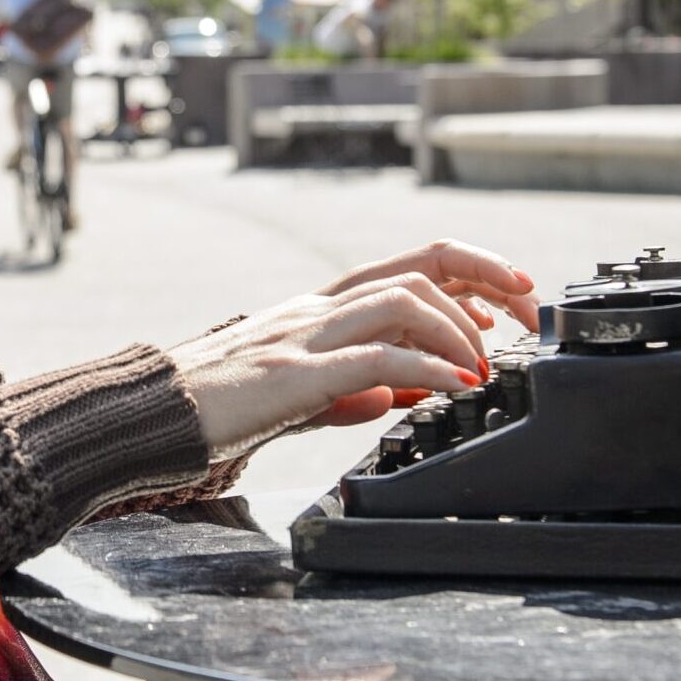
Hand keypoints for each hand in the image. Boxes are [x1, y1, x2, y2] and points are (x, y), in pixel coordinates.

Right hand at [168, 239, 538, 462]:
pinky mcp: (295, 373)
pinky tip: (456, 383)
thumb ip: (352, 388)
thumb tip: (396, 393)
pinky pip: (377, 356)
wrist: (151, 416)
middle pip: (422, 264)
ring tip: (485, 362)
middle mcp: (322, 306)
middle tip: (529, 316)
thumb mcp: (302, 391)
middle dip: (489, 280)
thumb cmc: (222, 402)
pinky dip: (428, 365)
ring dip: (460, 327)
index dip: (475, 270)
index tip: (518, 295)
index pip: (414, 266)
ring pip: (404, 298)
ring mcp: (308, 334)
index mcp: (327, 306)